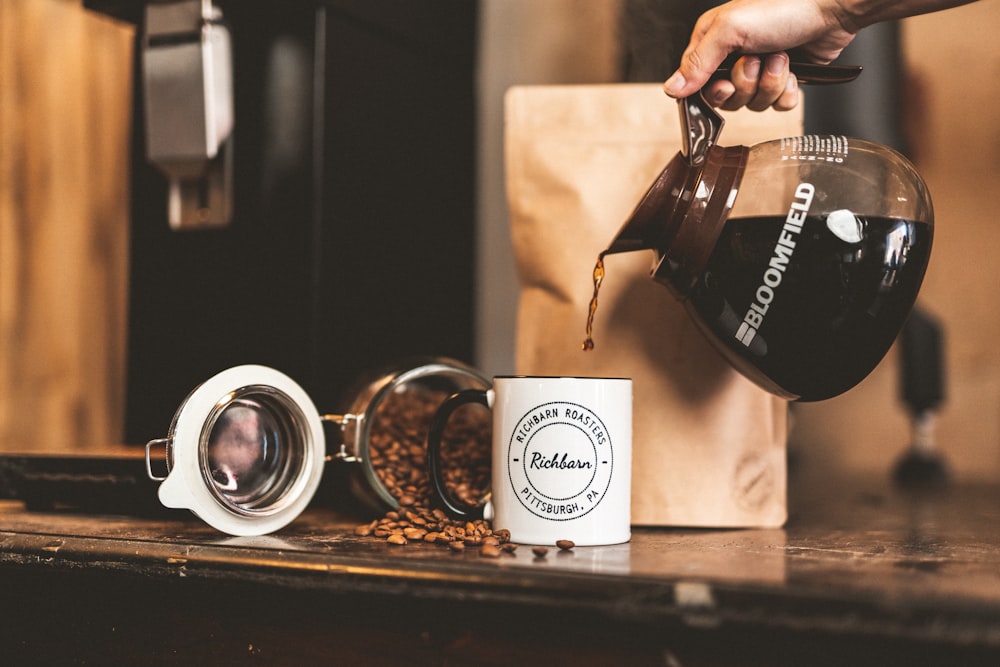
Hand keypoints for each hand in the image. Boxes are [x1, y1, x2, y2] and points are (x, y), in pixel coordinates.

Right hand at [663, 0, 857, 109]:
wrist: (831, 8)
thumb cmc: (783, 7)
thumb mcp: (730, 29)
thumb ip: (697, 62)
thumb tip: (671, 88)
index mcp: (714, 41)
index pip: (697, 83)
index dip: (712, 91)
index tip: (726, 84)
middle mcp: (734, 57)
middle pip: (727, 98)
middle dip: (746, 84)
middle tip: (757, 61)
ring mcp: (760, 70)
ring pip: (753, 103)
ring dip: (770, 84)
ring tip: (781, 58)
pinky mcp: (783, 79)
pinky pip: (777, 105)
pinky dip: (787, 91)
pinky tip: (793, 72)